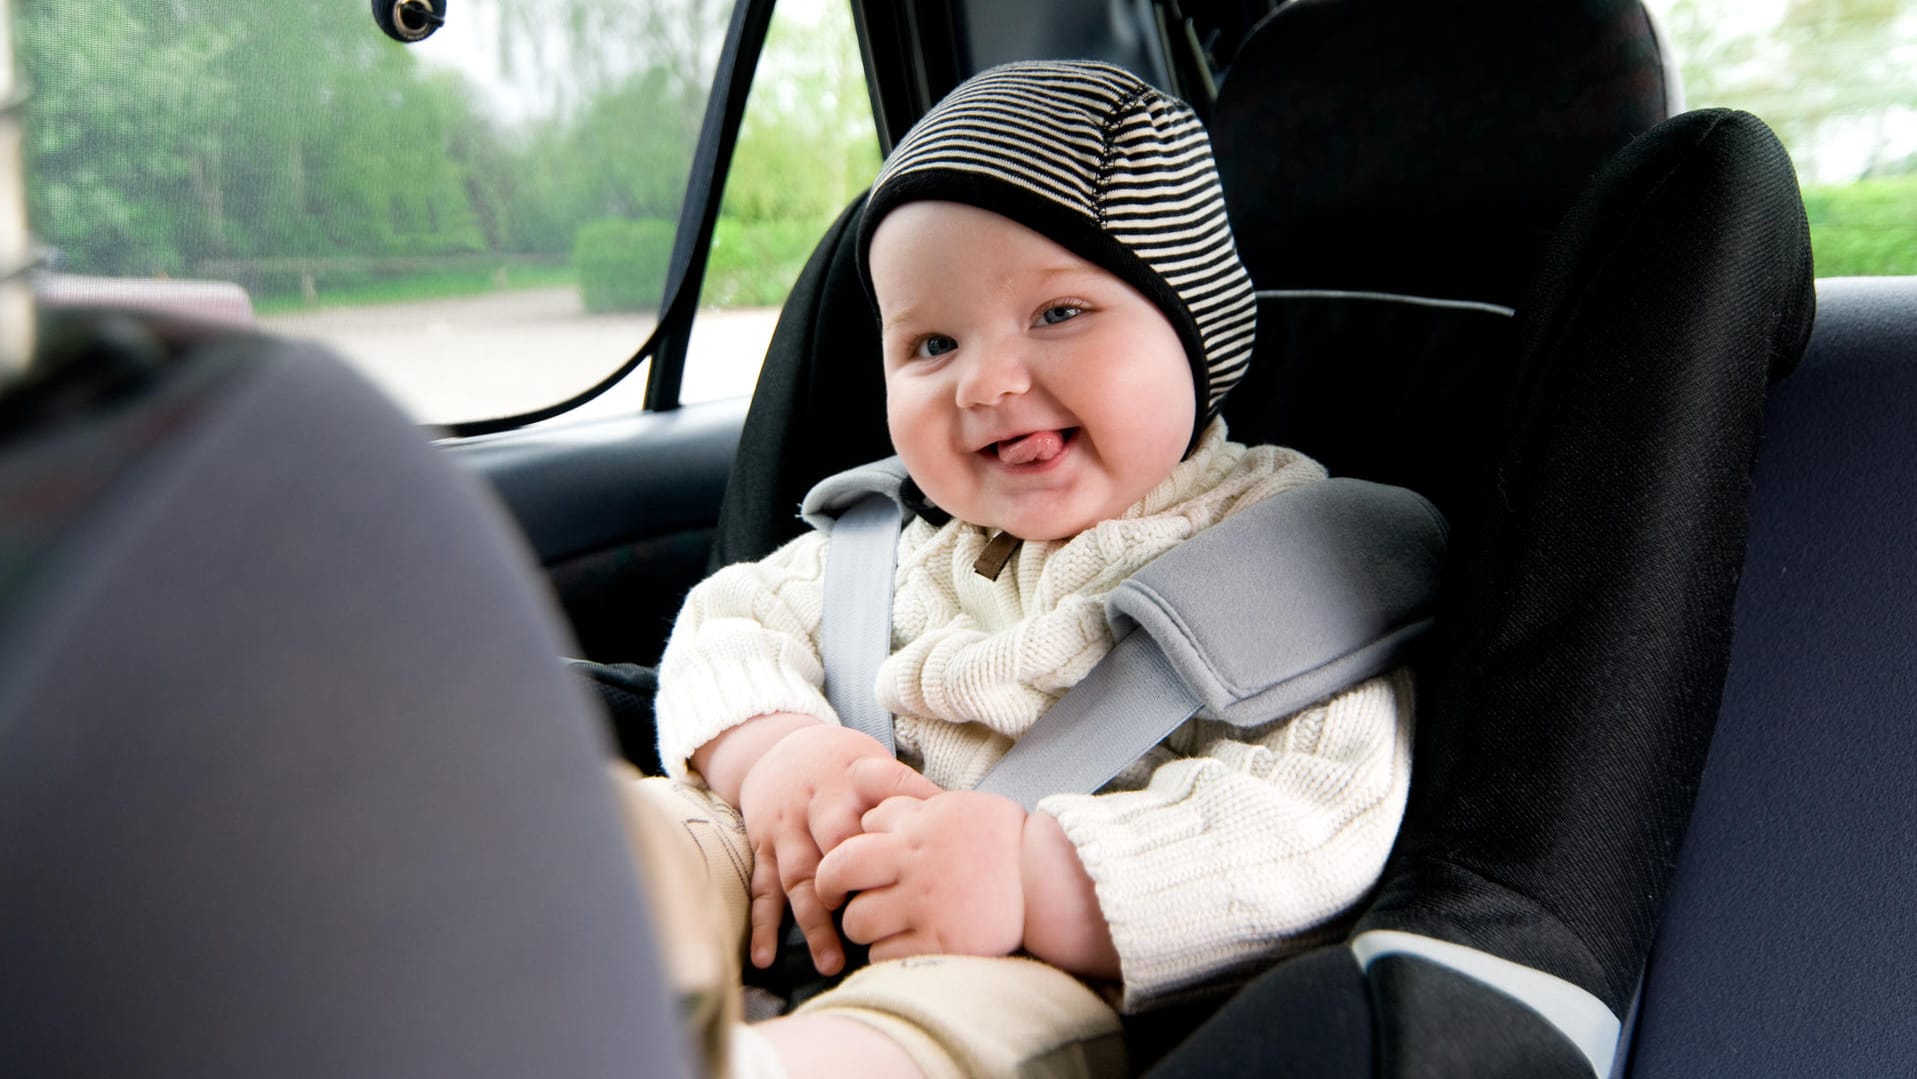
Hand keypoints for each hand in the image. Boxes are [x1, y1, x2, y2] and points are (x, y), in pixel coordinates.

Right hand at [735, 725, 939, 973]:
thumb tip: (961, 818)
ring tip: (831, 962)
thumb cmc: (842, 766)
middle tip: (874, 925)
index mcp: (853, 780)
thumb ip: (912, 793)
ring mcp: (787, 828)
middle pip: (834, 841)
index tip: (912, 868)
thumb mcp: (875, 765)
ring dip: (813, 921)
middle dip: (852, 881)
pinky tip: (766, 957)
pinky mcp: (764, 846)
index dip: (893, 831)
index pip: (878, 798)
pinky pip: (762, 888)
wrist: (777, 747)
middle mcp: (817, 802)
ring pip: (798, 876)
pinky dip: (763, 924)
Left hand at [814, 789, 1028, 961]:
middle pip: (838, 874)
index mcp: (917, 827)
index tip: (852, 865)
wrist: (1047, 881)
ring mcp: (925, 906)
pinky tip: (903, 943)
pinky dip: (885, 952)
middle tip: (837, 895)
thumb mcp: (951, 803)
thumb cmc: (999, 840)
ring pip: (857, 921)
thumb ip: (902, 792)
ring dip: (862, 924)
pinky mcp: (939, 944)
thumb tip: (855, 773)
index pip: (855, 834)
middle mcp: (914, 864)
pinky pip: (883, 955)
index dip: (846, 851)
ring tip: (882, 922)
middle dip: (830, 887)